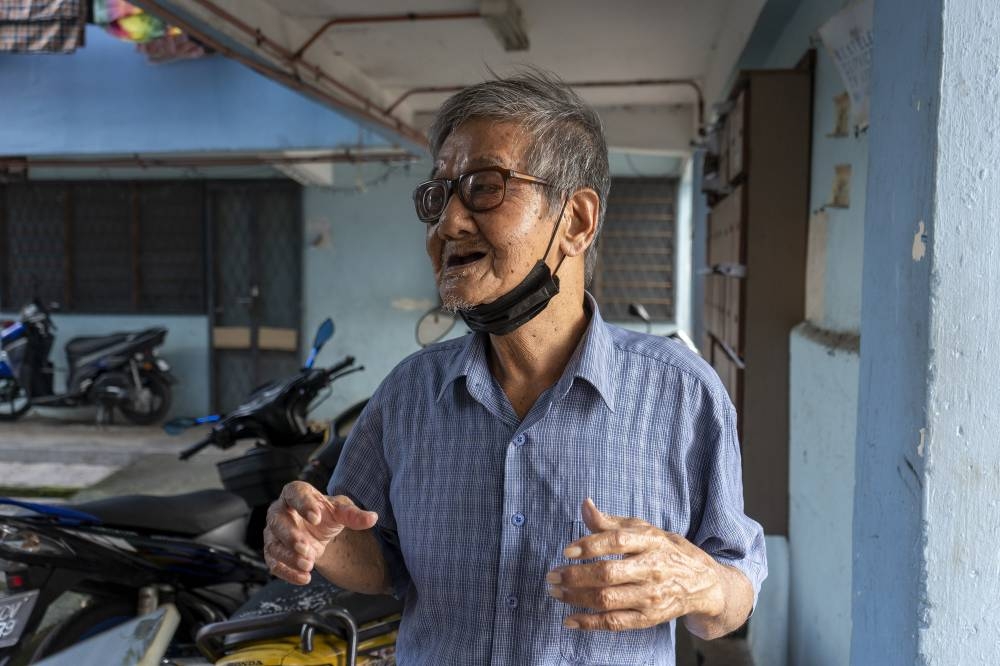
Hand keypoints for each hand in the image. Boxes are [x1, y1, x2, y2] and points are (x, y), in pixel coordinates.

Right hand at [263, 481, 377, 584]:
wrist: (318, 531)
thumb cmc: (326, 514)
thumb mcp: (341, 511)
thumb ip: (354, 515)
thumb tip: (373, 518)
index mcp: (296, 493)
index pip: (295, 493)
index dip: (303, 504)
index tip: (316, 517)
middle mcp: (279, 511)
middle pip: (277, 520)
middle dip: (290, 536)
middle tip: (306, 548)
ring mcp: (273, 533)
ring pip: (273, 544)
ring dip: (289, 557)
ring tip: (309, 565)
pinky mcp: (273, 552)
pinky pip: (274, 563)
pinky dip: (287, 573)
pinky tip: (304, 578)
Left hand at [546, 498, 723, 631]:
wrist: (702, 582)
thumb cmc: (665, 550)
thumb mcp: (643, 529)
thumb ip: (610, 521)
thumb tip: (584, 505)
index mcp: (651, 541)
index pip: (617, 541)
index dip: (589, 545)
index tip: (566, 551)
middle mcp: (652, 569)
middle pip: (608, 574)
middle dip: (575, 576)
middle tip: (552, 575)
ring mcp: (651, 596)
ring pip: (608, 600)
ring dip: (576, 597)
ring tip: (555, 592)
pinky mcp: (649, 618)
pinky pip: (615, 623)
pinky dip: (590, 623)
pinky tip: (570, 619)